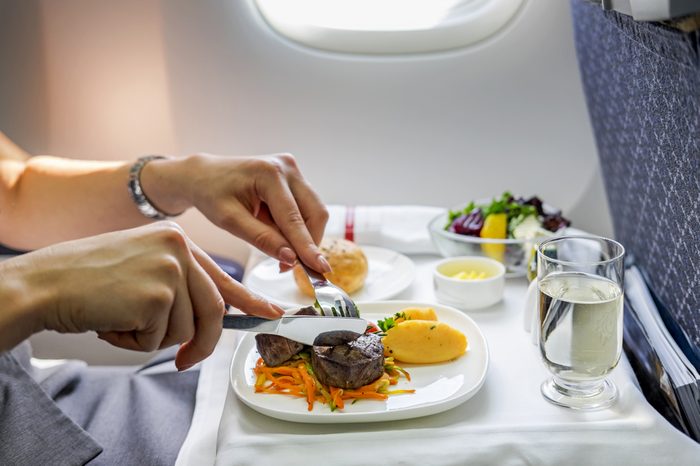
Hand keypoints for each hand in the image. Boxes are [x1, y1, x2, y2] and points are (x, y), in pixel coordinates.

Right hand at [5, 222, 282, 368]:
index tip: (270, 313)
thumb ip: (179, 285)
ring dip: (151, 338)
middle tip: (184, 363)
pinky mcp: (157, 296)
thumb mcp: (142, 268)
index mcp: (177, 240)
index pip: (222, 277)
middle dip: (202, 344)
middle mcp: (180, 248)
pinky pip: (159, 340)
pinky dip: (134, 342)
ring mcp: (170, 270)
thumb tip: (212, 318)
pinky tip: (110, 320)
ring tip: (119, 317)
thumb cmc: (87, 280)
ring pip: (185, 329)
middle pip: (213, 310)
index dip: (249, 301)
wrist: (44, 283)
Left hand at [142, 153, 329, 273]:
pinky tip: (280, 237)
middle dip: (308, 243)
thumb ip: (262, 239)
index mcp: (269, 173)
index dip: (307, 246)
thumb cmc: (212, 196)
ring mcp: (293, 170)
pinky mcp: (294, 178)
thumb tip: (291, 258)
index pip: (293, 218)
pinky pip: (307, 208)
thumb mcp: (230, 221)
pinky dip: (298, 228)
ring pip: (315, 212)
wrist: (204, 175)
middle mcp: (287, 166)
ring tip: (282, 253)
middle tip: (294, 268)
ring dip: (304, 236)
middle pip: (315, 213)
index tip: (320, 270)